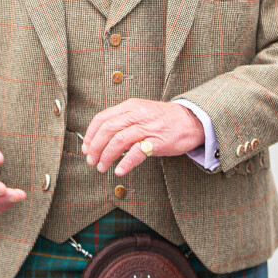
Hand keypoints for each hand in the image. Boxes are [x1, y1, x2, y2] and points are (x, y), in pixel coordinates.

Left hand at [82, 99, 204, 176]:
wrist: (191, 120)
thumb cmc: (163, 119)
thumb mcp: (141, 112)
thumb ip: (123, 121)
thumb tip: (102, 139)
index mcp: (130, 106)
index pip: (102, 118)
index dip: (91, 134)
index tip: (86, 148)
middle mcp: (137, 114)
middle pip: (108, 129)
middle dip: (95, 147)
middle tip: (91, 160)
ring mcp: (147, 127)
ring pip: (119, 140)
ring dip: (106, 156)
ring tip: (102, 167)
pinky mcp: (158, 140)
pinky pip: (137, 152)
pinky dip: (126, 162)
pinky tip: (120, 170)